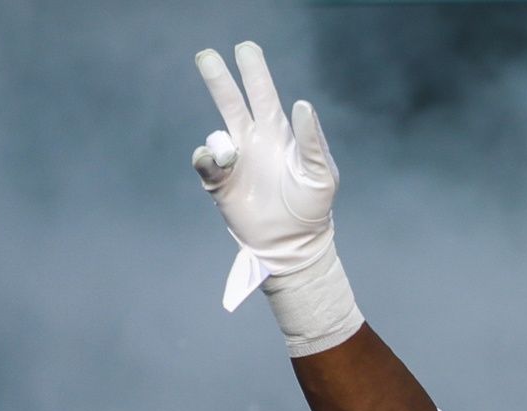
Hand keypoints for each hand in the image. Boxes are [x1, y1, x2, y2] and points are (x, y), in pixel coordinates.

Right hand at [191, 42, 338, 309]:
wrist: (294, 244)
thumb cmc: (313, 207)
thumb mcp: (321, 174)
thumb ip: (313, 140)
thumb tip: (302, 104)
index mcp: (278, 134)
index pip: (264, 95)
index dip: (254, 73)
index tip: (246, 49)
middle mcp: (253, 142)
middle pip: (231, 103)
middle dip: (219, 79)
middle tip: (207, 55)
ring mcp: (234, 162)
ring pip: (215, 133)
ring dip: (219, 140)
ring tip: (233, 158)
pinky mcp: (219, 183)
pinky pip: (205, 162)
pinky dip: (208, 159)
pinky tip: (222, 166)